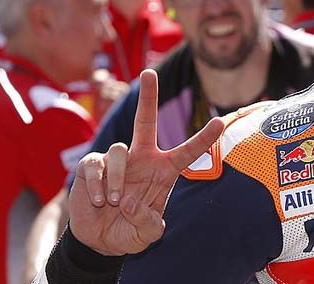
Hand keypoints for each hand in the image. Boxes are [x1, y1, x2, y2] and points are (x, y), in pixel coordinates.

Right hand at [69, 69, 224, 255]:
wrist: (99, 240)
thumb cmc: (129, 232)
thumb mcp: (146, 235)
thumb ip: (148, 224)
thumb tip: (130, 200)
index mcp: (163, 171)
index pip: (186, 152)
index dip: (203, 139)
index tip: (220, 123)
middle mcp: (142, 159)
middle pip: (145, 121)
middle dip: (148, 96)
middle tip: (149, 73)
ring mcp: (117, 160)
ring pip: (119, 151)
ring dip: (117, 180)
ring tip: (114, 202)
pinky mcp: (93, 165)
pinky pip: (96, 165)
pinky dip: (98, 184)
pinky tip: (99, 200)